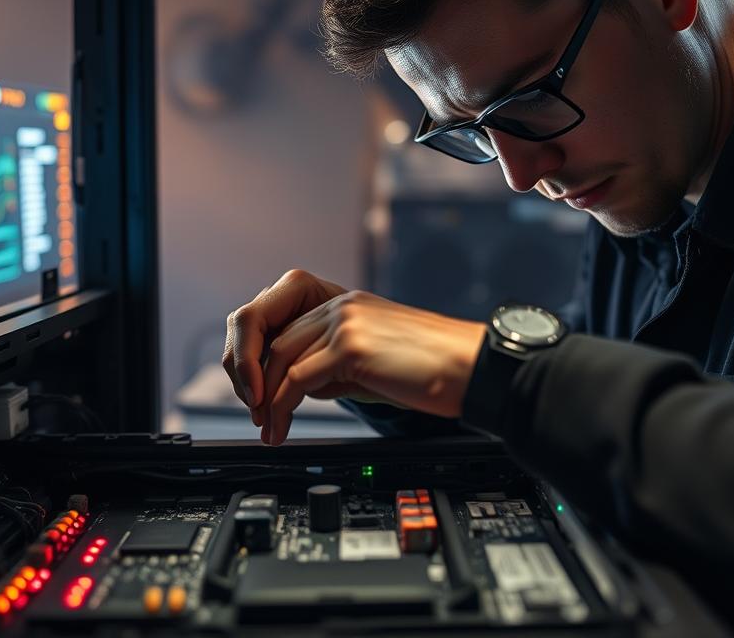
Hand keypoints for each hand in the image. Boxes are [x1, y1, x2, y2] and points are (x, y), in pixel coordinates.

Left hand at [224, 269, 485, 444]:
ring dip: (265, 399)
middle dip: (258, 382)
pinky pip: (296, 378)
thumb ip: (339, 365)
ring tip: (268, 429)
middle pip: (276, 339)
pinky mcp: (350, 346)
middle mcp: (344, 305)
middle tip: (259, 418)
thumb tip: (302, 388)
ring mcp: (346, 322)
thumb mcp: (377, 361)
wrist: (475, 368)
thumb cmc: (437, 370)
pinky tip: (281, 427)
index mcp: (350, 305)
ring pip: (279, 358)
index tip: (264, 396)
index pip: (290, 327)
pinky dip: (281, 406)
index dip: (268, 363)